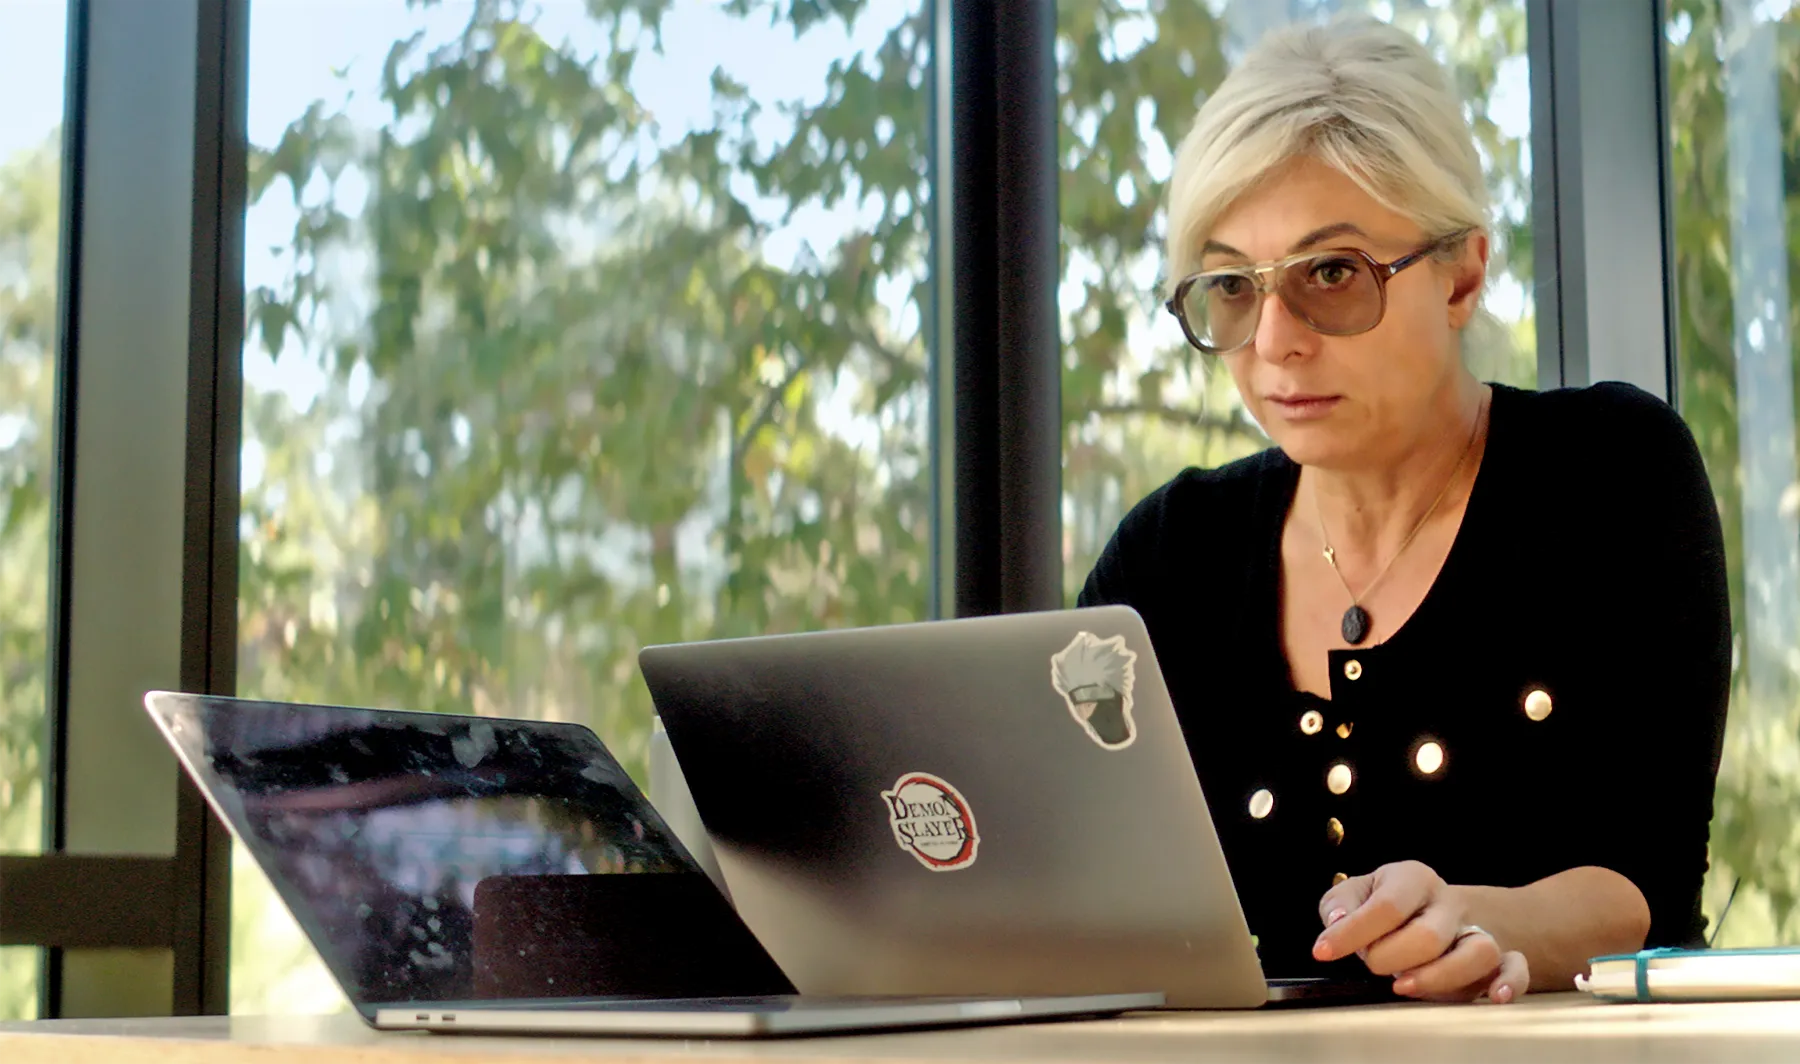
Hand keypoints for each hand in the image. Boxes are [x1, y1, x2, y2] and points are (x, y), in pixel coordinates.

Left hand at [1314, 860, 1529, 1002]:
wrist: (1440, 908)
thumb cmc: (1389, 905)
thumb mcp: (1358, 892)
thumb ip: (1340, 905)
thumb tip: (1337, 924)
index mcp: (1412, 878)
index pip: (1385, 906)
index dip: (1351, 934)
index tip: (1323, 952)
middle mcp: (1448, 902)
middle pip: (1428, 935)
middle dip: (1390, 958)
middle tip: (1372, 964)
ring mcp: (1477, 929)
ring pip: (1477, 952)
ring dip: (1439, 977)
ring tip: (1405, 986)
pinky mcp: (1498, 957)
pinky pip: (1515, 967)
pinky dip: (1510, 982)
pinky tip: (1495, 996)